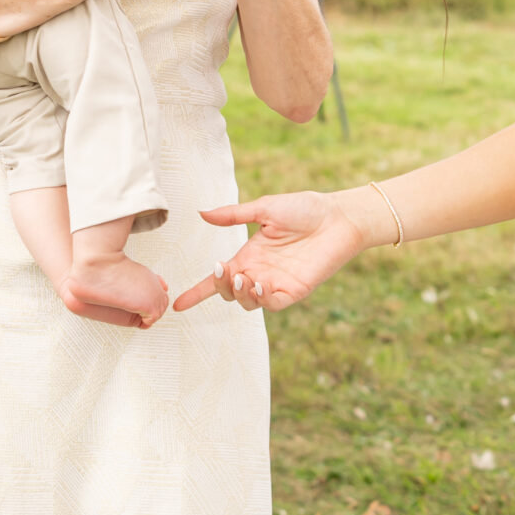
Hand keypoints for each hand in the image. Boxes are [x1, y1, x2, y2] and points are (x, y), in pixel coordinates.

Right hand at [172, 192, 367, 313]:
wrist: (338, 217)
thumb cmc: (305, 209)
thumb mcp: (265, 209)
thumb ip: (234, 214)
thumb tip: (202, 213)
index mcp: (249, 255)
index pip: (217, 279)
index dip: (197, 292)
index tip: (177, 304)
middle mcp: (259, 273)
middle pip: (227, 292)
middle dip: (219, 285)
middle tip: (224, 269)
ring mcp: (275, 284)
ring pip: (246, 302)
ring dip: (238, 293)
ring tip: (242, 277)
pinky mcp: (294, 292)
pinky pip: (270, 304)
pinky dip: (259, 299)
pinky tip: (257, 285)